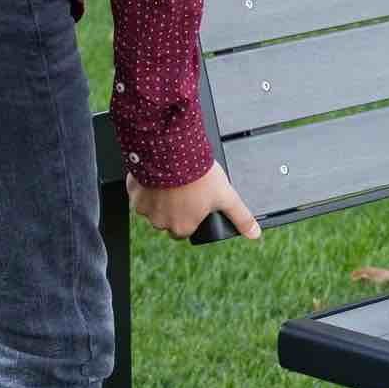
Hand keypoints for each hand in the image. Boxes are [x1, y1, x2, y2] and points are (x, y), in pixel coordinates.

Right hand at [126, 160, 262, 241]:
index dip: (192, 213)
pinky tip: (159, 173)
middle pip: (168, 219)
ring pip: (152, 205)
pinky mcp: (133, 192)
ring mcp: (144, 209)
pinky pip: (139, 191)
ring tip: (173, 178)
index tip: (194, 200)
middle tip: (185, 187)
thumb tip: (255, 234)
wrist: (175, 152)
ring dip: (160, 195)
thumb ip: (240, 217)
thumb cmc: (200, 175)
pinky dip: (147, 183)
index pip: (186, 228)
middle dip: (174, 206)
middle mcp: (160, 223)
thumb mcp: (226, 196)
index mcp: (182, 227)